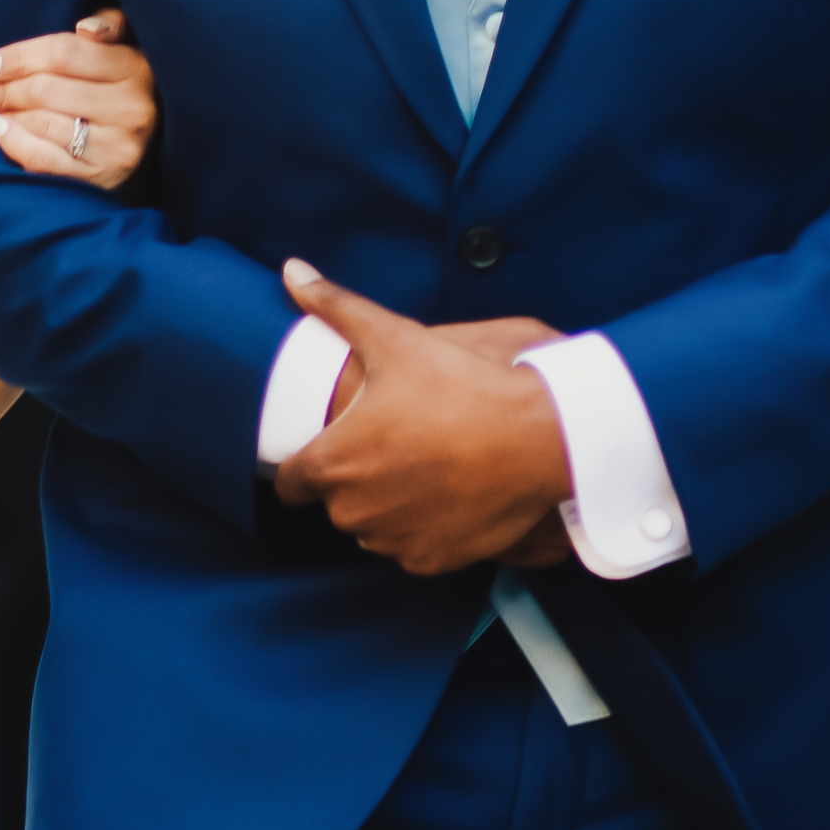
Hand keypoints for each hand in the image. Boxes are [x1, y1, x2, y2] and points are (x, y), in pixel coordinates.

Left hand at [0, 11, 156, 184]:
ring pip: (42, 124)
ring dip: (1, 116)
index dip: (16, 57)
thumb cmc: (118, 84)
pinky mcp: (103, 176)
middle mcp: (131, 108)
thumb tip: (86, 27)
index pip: (63, 53)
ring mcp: (118, 146)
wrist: (149, 141)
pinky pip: (45, 159)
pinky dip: (13, 143)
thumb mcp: (123, 47)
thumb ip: (108, 26)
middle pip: (45, 90)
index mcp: (135, 67)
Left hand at [269, 264, 571, 573]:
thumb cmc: (460, 386)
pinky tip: (443, 492)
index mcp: (334, 462)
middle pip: (336, 502)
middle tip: (388, 445)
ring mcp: (394, 539)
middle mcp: (355, 510)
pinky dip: (420, 527)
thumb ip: (335, 307)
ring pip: (372, 527)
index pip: (291, 482)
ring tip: (418, 465)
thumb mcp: (394, 337)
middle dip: (353, 478)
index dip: (301, 467)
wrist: (538, 437)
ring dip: (384, 504)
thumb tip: (292, 271)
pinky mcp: (432, 559)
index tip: (322, 451)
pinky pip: (409, 547)